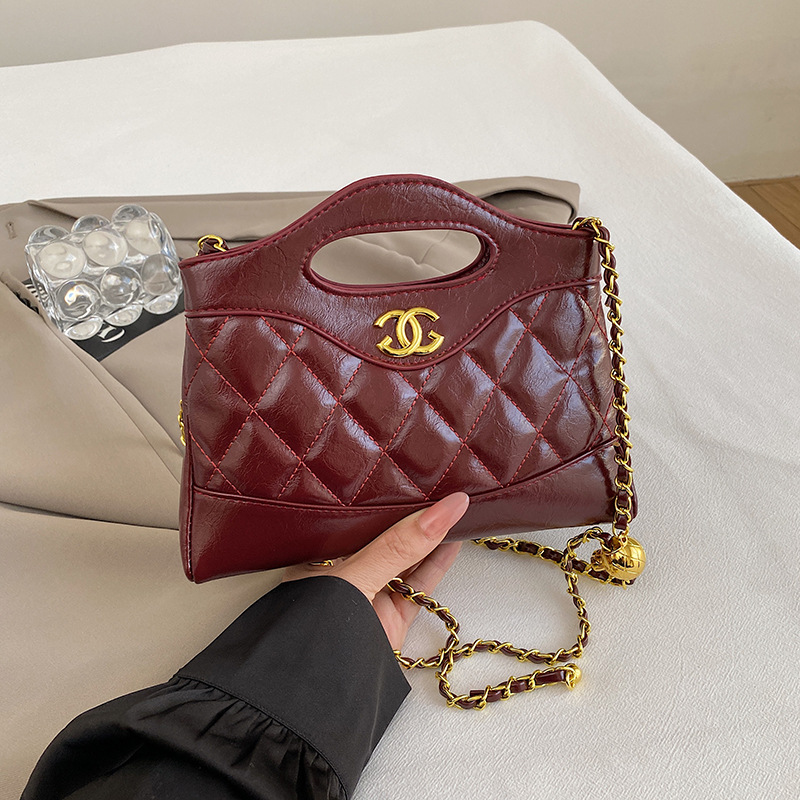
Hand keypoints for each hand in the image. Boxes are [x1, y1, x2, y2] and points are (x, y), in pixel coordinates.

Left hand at [282, 492, 469, 649]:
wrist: (317, 699)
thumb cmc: (318, 630)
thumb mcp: (356, 577)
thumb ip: (399, 546)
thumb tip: (446, 508)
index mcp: (317, 557)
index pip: (355, 519)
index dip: (383, 499)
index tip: (411, 477)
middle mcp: (342, 574)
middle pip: (383, 538)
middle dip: (411, 516)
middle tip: (439, 485)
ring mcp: (368, 597)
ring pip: (406, 560)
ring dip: (431, 538)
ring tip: (455, 508)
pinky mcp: (390, 619)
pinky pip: (418, 586)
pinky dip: (437, 565)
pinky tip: (454, 543)